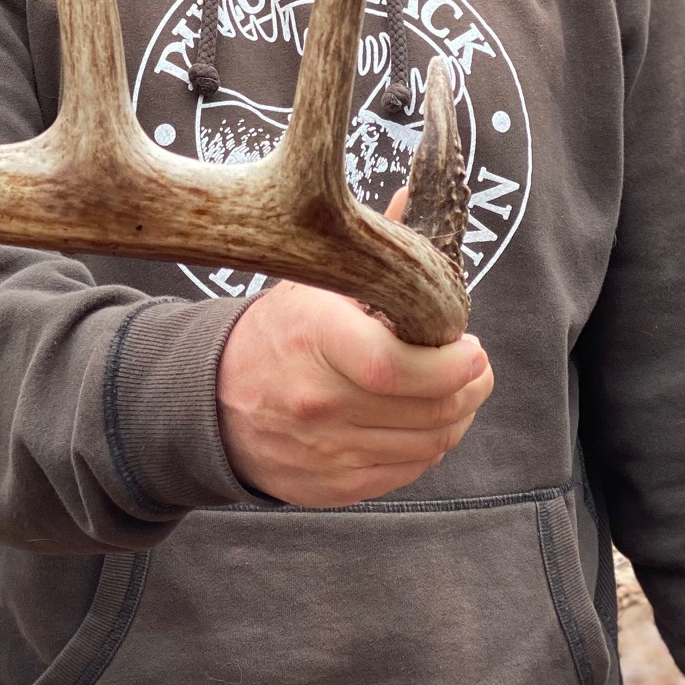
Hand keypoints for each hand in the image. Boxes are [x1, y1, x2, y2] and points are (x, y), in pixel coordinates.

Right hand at [215, 267, 492, 506]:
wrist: (209, 400)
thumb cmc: (275, 333)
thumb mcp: (312, 281)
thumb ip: (370, 247)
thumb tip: (417, 196)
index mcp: (313, 340)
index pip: (396, 367)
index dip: (449, 364)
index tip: (471, 346)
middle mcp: (316, 402)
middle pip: (425, 410)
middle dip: (468, 387)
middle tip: (475, 365)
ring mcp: (323, 452)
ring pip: (425, 445)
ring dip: (455, 416)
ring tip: (455, 389)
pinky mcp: (330, 488)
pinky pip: (405, 472)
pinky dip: (427, 446)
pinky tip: (424, 419)